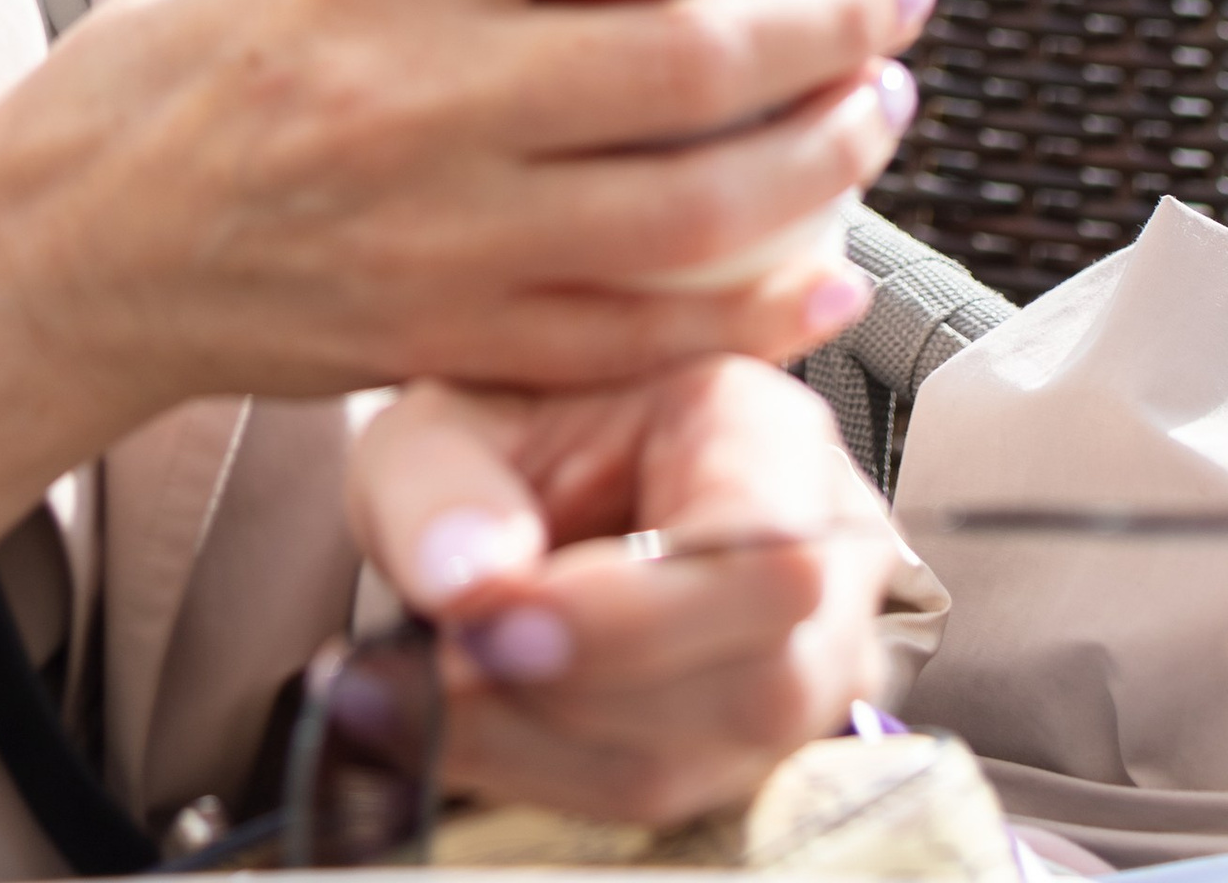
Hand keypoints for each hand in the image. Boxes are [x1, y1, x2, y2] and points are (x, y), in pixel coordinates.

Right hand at [0, 0, 928, 630]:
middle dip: (832, 13)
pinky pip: (646, 335)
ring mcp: (446, 234)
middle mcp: (423, 95)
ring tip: (877, 101)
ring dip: (826, 151)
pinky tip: (825, 267)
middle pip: (690, 54)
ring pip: (702, 206)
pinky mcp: (452, 340)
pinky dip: (761, 307)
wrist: (59, 250)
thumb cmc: (170, 71)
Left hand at [349, 358, 894, 829]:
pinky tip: (441, 726)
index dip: (641, 611)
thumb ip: (443, 488)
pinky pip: (644, 804)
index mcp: (766, 432)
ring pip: (693, 764)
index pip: (769, 549)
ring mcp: (797, 675)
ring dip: (533, 743)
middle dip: (578, 689)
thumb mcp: (440, 423)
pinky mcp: (739, 759)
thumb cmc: (496, 444)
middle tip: (440, 659)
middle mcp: (817, 561)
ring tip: (410, 691)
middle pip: (755, 681)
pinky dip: (529, 774)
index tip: (497, 618)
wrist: (498, 502)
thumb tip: (472, 582)